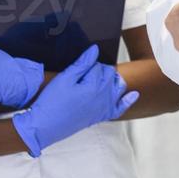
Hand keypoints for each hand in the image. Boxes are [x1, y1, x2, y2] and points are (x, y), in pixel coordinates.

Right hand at [10, 46, 137, 157]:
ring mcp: (104, 107)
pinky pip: (120, 109)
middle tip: (84, 73)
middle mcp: (103, 96)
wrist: (44, 127)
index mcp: (94, 85)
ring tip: (101, 78)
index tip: (79, 67)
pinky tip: (133, 94)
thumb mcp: (64, 79)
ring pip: (118, 87)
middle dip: (100, 70)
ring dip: (113, 80)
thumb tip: (95, 50)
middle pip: (110, 75)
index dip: (89, 63)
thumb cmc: (51, 103)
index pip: (99, 66)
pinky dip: (127, 101)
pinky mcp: (101, 116)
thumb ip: (82, 63)